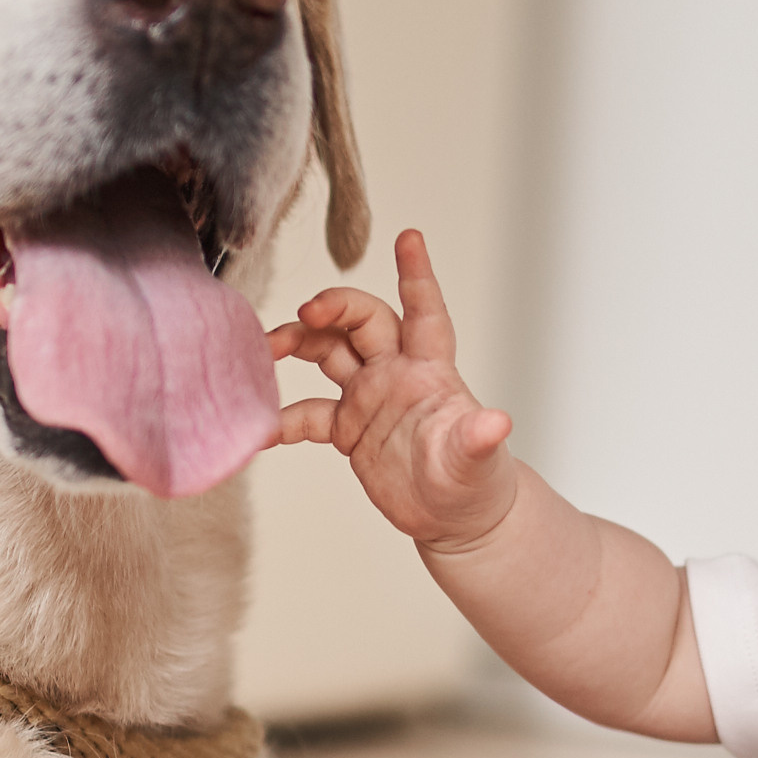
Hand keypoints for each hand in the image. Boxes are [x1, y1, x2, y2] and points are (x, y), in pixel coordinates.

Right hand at [269, 228, 518, 550]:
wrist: (455, 520)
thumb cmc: (476, 484)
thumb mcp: (476, 462)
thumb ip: (478, 439)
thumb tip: (496, 423)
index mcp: (430, 370)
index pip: (424, 312)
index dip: (417, 275)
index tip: (409, 238)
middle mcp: (397, 373)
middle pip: (361, 321)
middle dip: (333, 307)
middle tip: (306, 312)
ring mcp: (370, 397)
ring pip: (326, 353)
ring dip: (296, 344)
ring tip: (263, 351)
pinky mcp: (349, 428)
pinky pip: (307, 414)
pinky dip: (282, 419)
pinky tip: (260, 430)